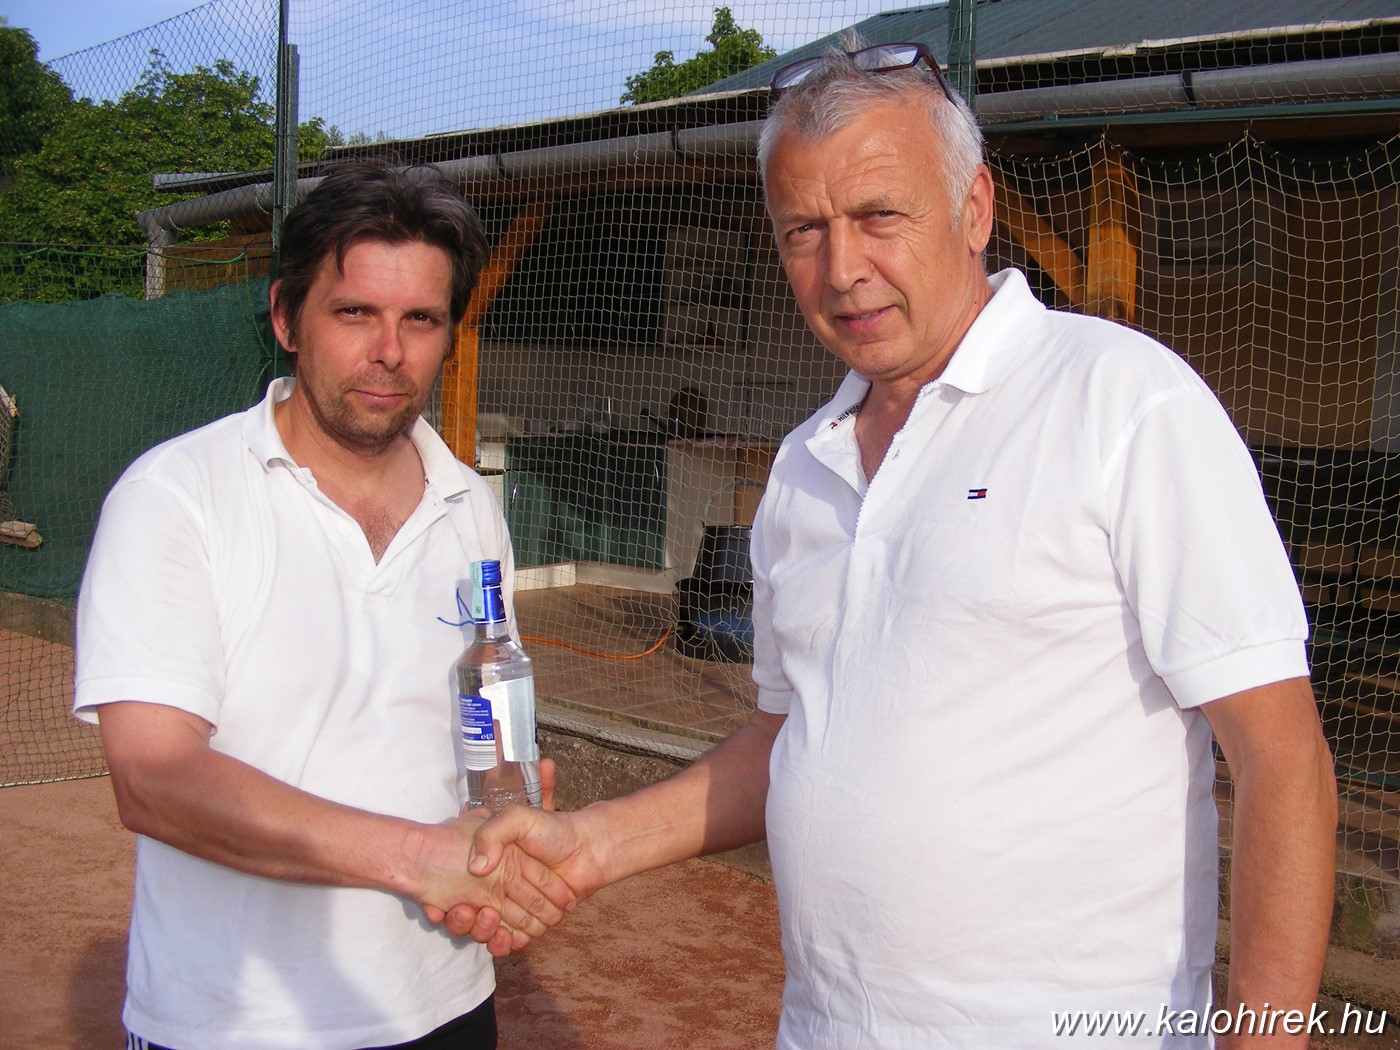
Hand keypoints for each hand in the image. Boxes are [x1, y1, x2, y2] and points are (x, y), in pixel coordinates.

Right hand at [421, 759, 574, 954]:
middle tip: (467, 911)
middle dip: (461, 920)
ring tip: (491, 919)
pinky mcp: (529, 924)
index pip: (453, 890)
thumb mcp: (518, 819)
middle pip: (465, 916)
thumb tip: (477, 869)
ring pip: (485, 932)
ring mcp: (512, 908)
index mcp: (487, 867)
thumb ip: (492, 834)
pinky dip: (506, 943)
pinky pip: (510, 941)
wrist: (589, 848)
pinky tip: (507, 936)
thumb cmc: (552, 830)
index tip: (438, 906)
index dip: (440, 901)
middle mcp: (495, 889)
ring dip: (483, 932)